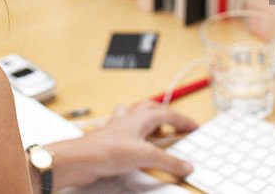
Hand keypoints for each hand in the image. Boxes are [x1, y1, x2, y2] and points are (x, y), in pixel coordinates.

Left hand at [45, 101, 197, 189]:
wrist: (80, 159)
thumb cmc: (106, 150)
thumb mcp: (145, 156)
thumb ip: (168, 161)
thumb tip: (186, 164)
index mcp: (141, 117)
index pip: (168, 114)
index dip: (183, 121)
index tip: (194, 127)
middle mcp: (129, 119)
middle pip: (152, 109)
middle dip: (166, 116)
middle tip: (177, 127)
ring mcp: (118, 129)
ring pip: (137, 116)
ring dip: (149, 122)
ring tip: (157, 134)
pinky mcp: (109, 140)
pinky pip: (124, 130)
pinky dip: (133, 134)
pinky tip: (134, 143)